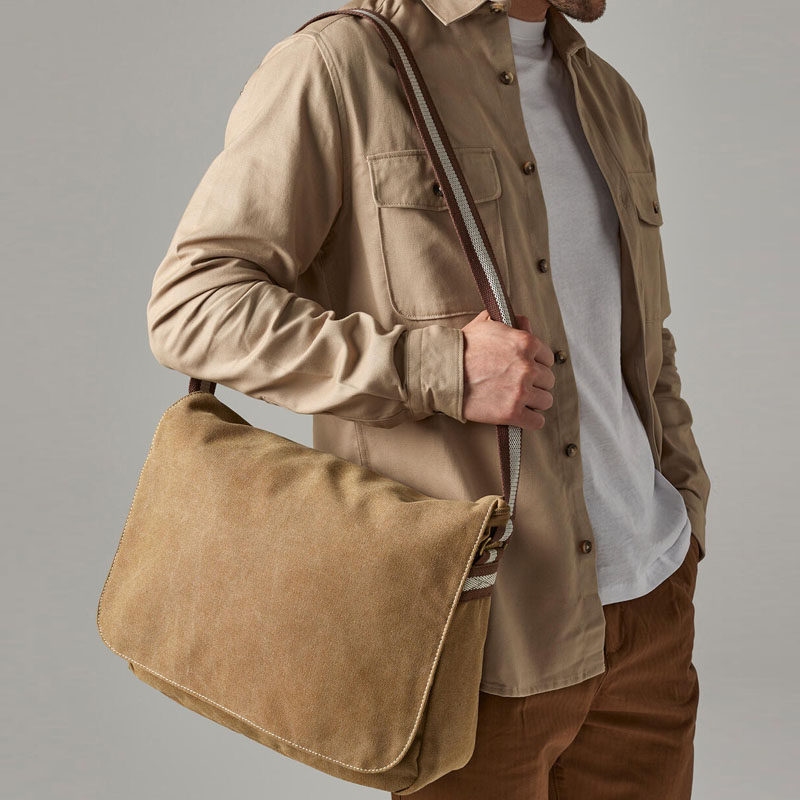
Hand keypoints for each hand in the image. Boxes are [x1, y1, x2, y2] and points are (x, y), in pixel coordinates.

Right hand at [461, 310, 554, 429]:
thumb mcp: (485, 324)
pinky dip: (531, 419)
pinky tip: (521, 415)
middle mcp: (527, 367)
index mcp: (525, 343)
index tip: (527, 369)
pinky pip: (537, 421)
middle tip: (519, 385)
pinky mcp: (512, 413)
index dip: (537, 364)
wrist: (442, 372)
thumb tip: (525, 323)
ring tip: (519, 400)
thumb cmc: (461, 348)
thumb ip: (510, 322)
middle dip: (536, 383)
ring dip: (535, 401)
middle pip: (548, 380)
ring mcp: (521, 391)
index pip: (548, 358)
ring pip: (546, 401)